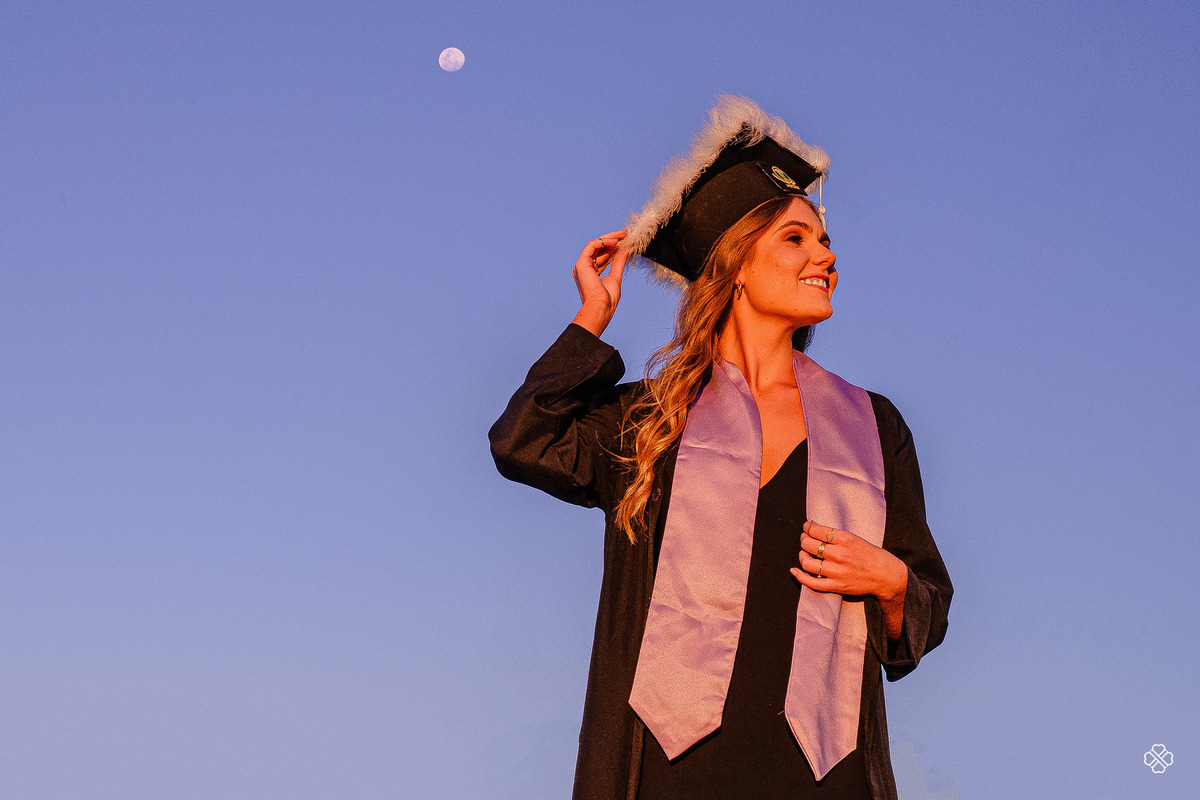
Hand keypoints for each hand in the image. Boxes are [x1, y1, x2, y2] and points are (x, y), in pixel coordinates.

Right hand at [571, 230, 628, 336]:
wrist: (601, 307)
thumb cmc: (608, 299)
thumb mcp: (615, 277)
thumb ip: (618, 263)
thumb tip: (624, 251)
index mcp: (590, 274)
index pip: (602, 256)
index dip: (613, 248)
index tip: (625, 242)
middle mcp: (584, 269)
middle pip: (598, 249)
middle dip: (612, 240)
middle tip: (625, 234)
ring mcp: (581, 266)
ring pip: (595, 245)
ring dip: (610, 238)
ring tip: (623, 235)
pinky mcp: (581, 264)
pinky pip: (592, 246)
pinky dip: (604, 241)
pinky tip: (615, 241)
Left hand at [790, 521, 906, 604]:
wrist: (885, 576)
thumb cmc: (870, 554)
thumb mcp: (854, 538)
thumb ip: (834, 534)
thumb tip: (812, 525)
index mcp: (846, 539)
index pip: (816, 531)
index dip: (807, 528)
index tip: (806, 528)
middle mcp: (840, 555)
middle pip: (809, 545)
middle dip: (803, 540)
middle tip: (805, 539)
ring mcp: (838, 572)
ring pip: (808, 563)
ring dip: (801, 556)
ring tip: (804, 554)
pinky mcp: (837, 586)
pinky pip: (812, 583)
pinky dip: (800, 576)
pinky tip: (794, 570)